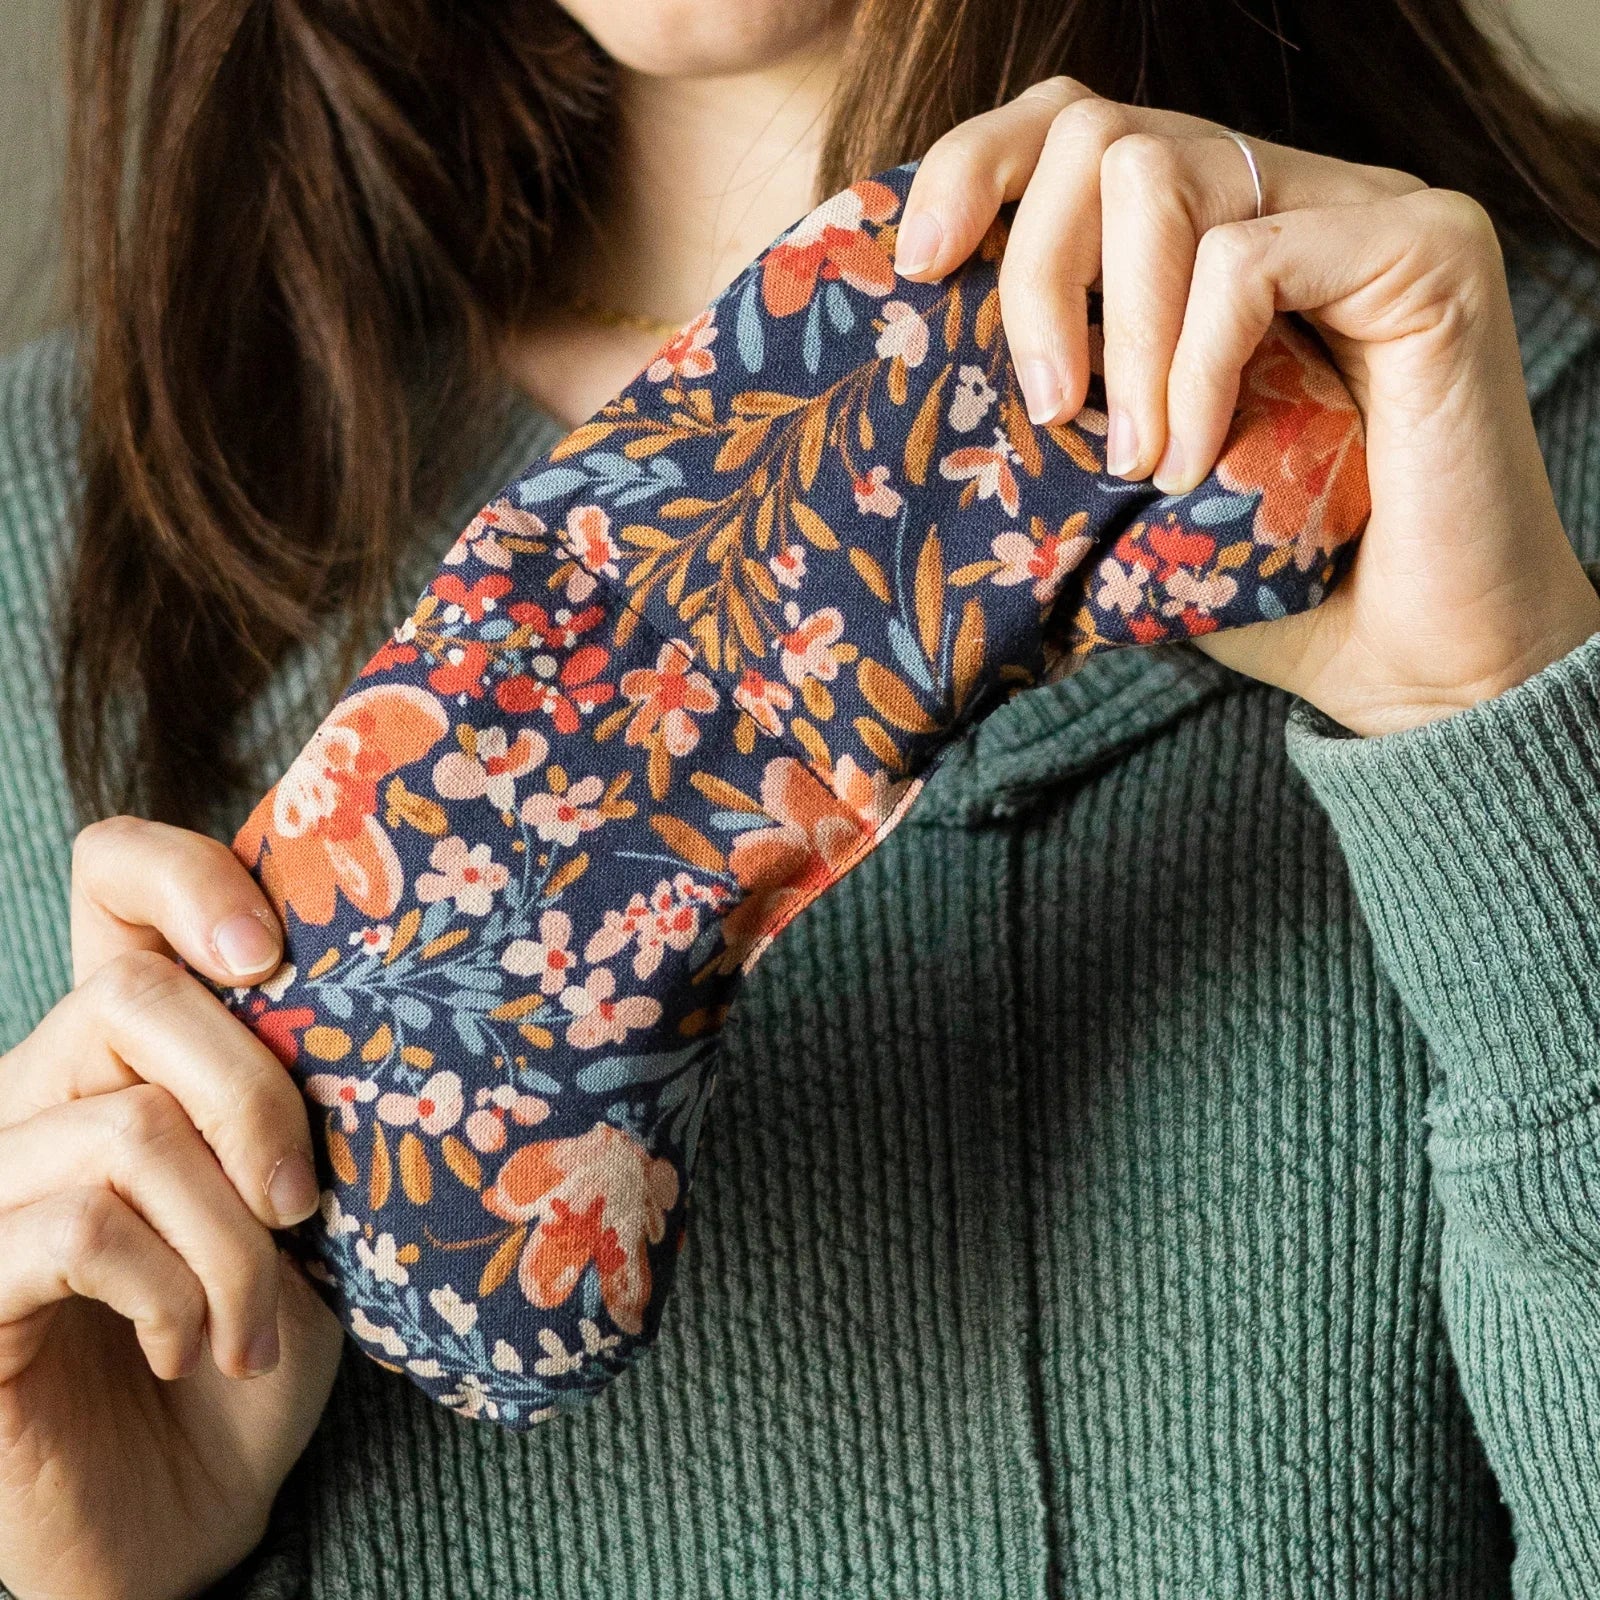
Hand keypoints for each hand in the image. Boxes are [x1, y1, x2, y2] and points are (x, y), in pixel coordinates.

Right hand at [0, 818, 343, 1599]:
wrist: (191, 1506)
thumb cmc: (259, 1338)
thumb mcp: (310, 1203)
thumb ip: (310, 1100)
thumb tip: (381, 1010)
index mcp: (127, 1049)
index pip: (112, 879)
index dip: (185, 873)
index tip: (274, 948)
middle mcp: (41, 1090)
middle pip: (135, 993)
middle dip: (258, 1097)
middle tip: (307, 1203)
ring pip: (128, 1125)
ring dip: (231, 1237)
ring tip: (256, 1318)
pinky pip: (81, 1229)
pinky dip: (172, 1291)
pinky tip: (189, 1346)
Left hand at [894, 78, 1599, 735]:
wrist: (1411, 659)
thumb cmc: (1265, 580)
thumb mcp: (1120, 483)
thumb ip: (1053, 405)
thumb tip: (916, 380)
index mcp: (1205, 237)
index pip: (1070, 131)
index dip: (975, 167)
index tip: (919, 269)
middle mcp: (1283, 196)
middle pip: (1098, 134)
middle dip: (1036, 272)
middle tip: (1048, 409)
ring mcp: (1359, 209)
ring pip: (1163, 175)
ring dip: (1119, 337)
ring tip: (1135, 462)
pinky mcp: (1427, 246)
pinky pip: (1246, 262)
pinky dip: (1196, 369)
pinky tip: (1198, 458)